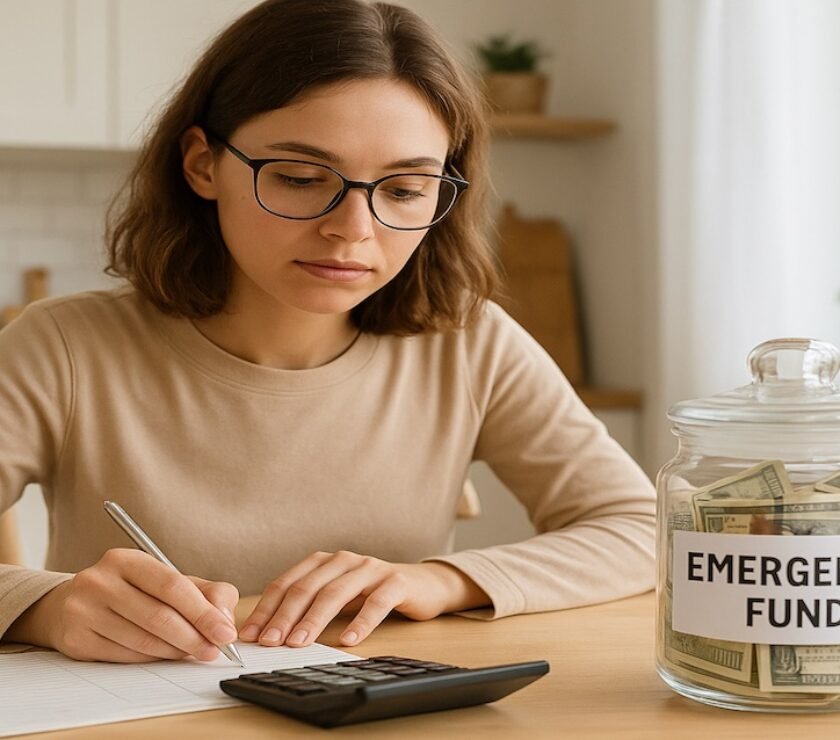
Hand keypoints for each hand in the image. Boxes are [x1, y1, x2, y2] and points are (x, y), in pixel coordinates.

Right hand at [6, 548, 238, 662]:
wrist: (70, 605)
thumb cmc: (130, 591)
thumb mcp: (166, 580)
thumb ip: (205, 592)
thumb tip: (225, 618)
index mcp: (126, 559)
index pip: (172, 586)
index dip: (203, 612)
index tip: (225, 633)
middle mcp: (100, 581)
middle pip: (159, 616)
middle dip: (195, 637)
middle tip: (216, 650)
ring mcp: (83, 611)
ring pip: (143, 640)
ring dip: (176, 652)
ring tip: (195, 653)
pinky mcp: (75, 640)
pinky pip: (126, 656)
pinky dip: (153, 659)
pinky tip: (167, 656)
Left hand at [238, 551, 488, 647]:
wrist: (424, 584)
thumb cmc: (373, 593)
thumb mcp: (338, 595)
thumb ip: (310, 606)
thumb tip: (270, 634)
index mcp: (324, 561)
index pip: (288, 583)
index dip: (267, 608)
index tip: (251, 634)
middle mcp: (344, 560)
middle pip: (308, 588)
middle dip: (285, 616)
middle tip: (270, 642)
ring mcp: (371, 569)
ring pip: (336, 593)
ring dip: (315, 620)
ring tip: (299, 643)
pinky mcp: (396, 582)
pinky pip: (376, 602)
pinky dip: (360, 622)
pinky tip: (348, 640)